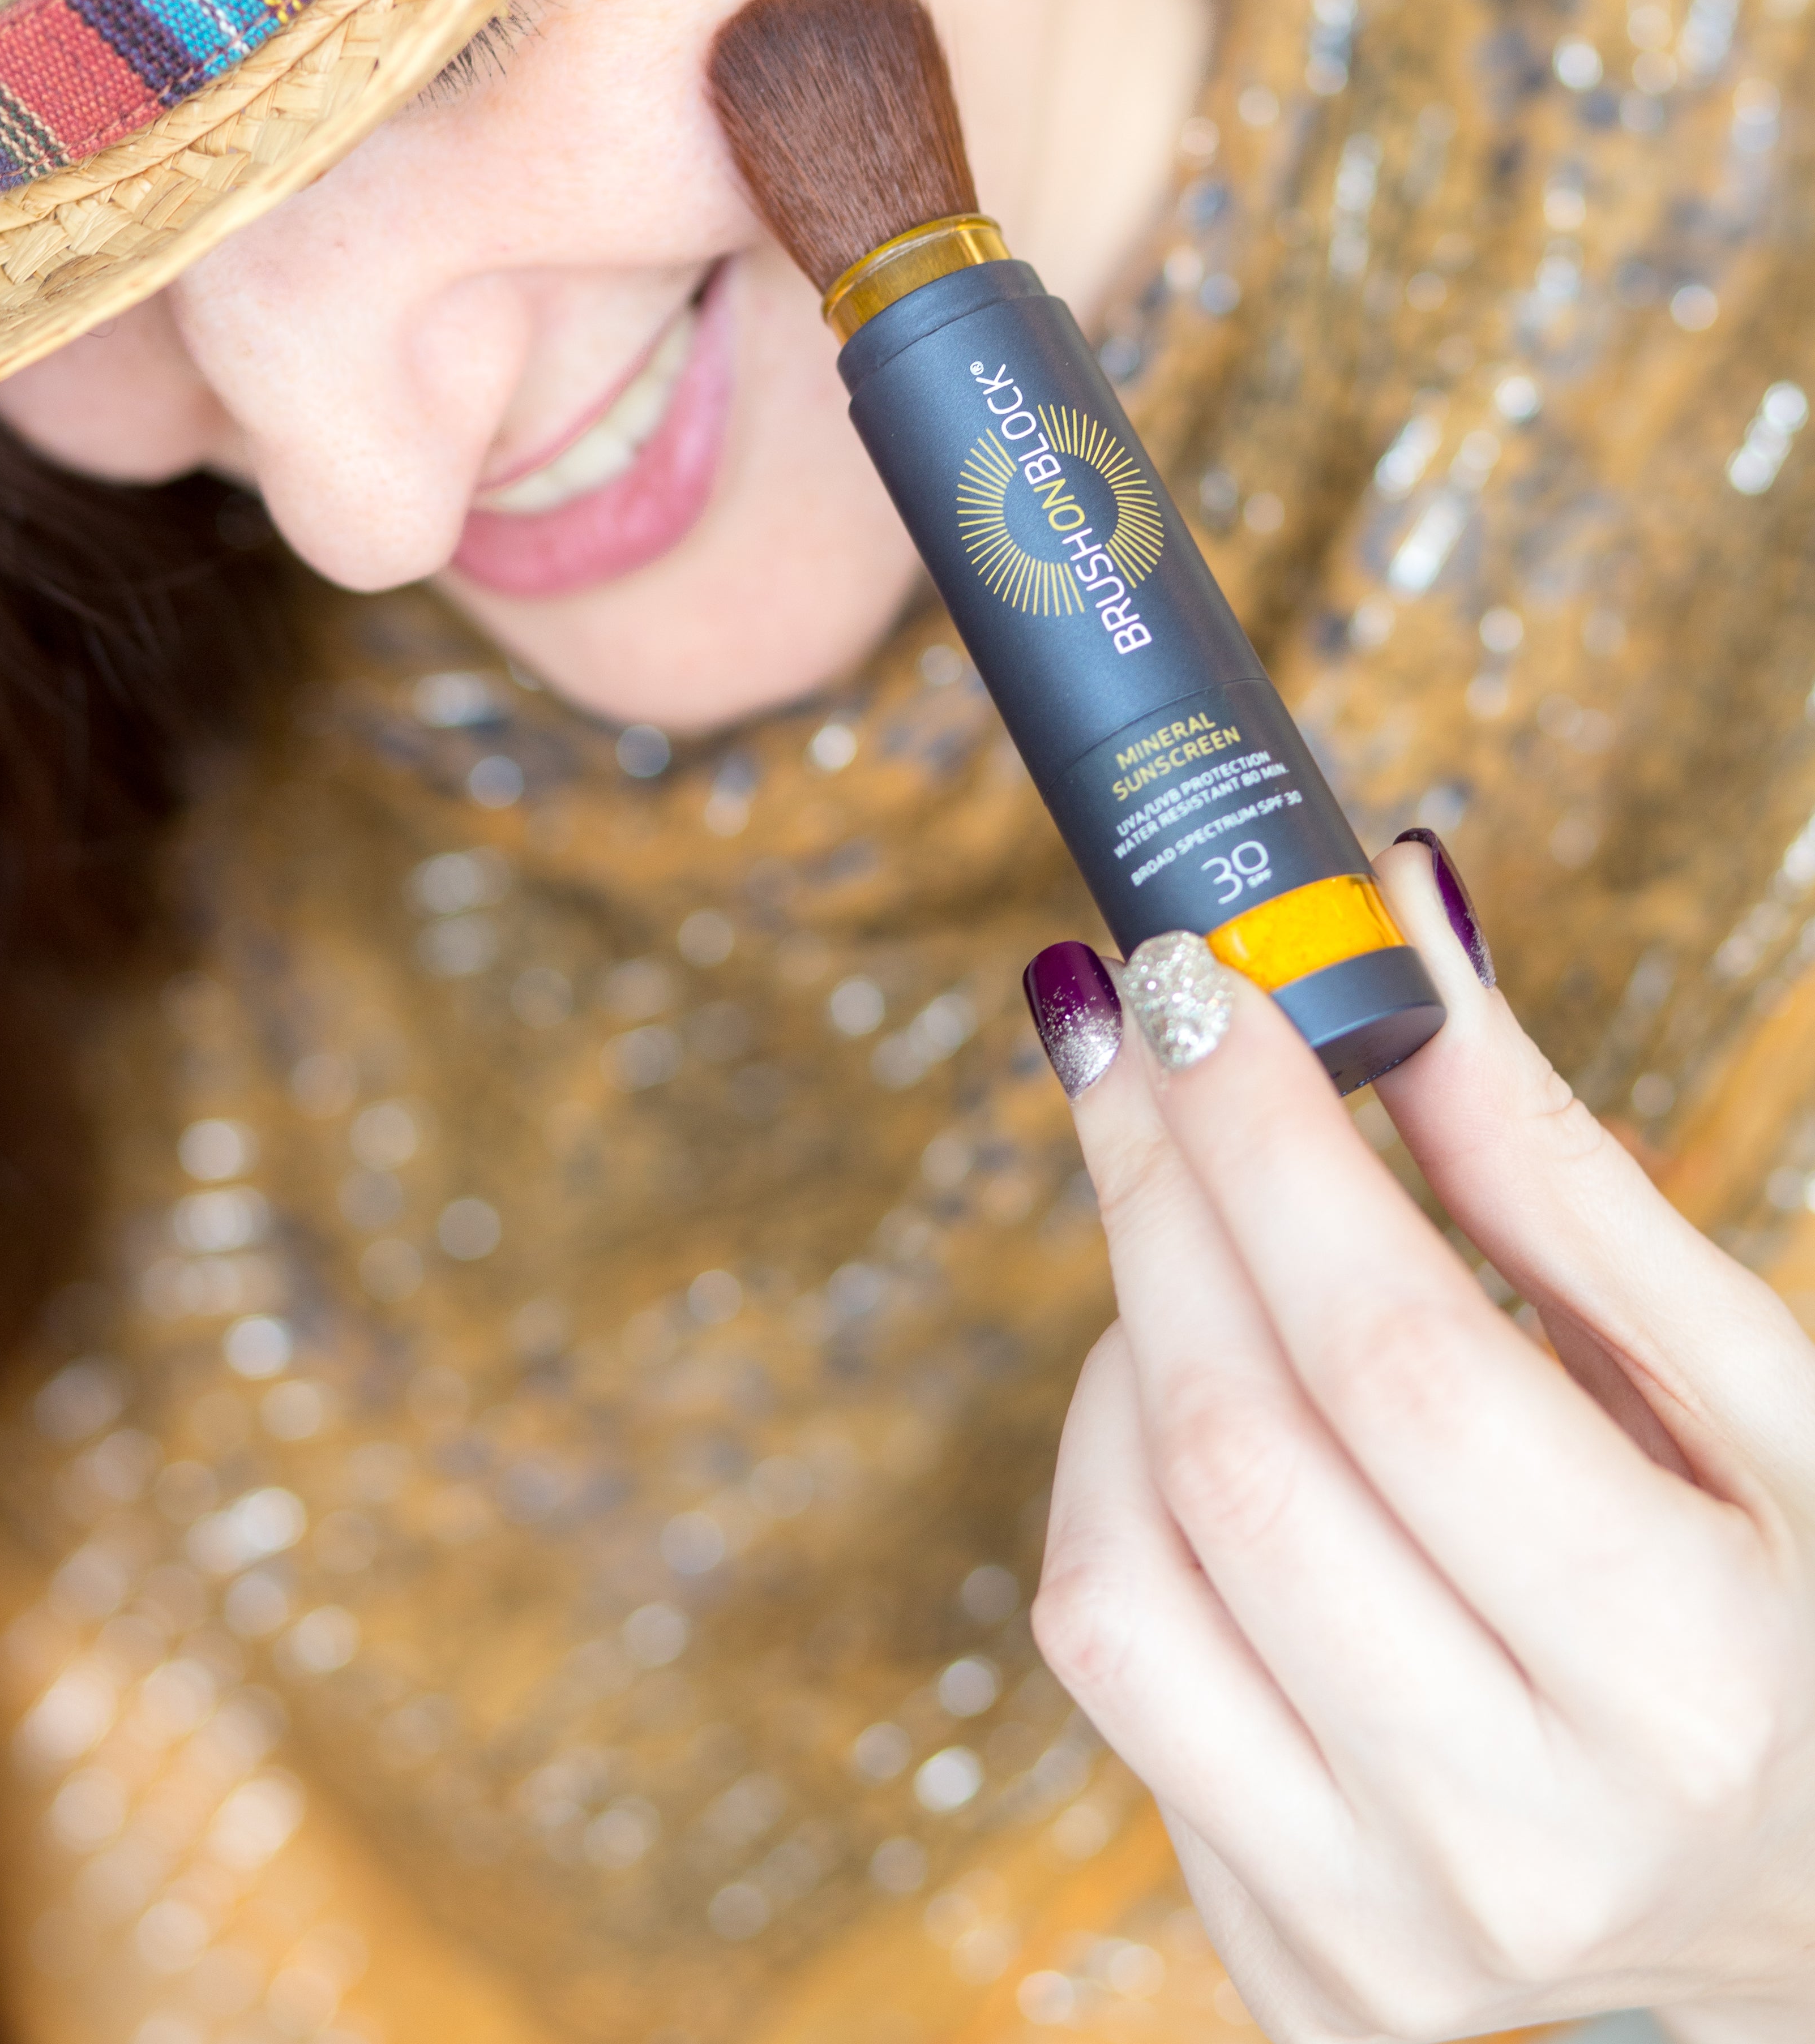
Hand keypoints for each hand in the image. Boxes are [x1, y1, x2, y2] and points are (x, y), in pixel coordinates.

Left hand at [1021, 841, 1814, 2040]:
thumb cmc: (1796, 1591)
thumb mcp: (1751, 1383)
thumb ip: (1549, 1164)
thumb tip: (1398, 916)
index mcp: (1684, 1674)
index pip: (1398, 1359)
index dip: (1264, 1143)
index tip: (1186, 974)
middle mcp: (1527, 1837)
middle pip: (1239, 1448)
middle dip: (1160, 1188)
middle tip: (1131, 1026)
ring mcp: (1392, 1933)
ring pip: (1119, 1570)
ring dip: (1124, 1344)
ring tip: (1202, 1240)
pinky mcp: (1290, 1961)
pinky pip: (1108, 1662)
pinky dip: (1114, 1490)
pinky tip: (1204, 1411)